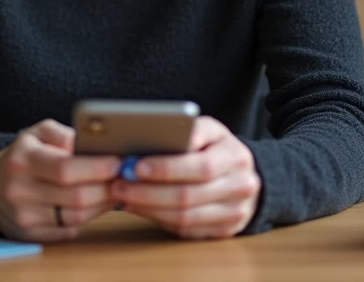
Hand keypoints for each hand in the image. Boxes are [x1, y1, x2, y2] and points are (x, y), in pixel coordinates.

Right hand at [0, 119, 120, 241]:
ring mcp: (24, 217)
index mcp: (22, 160)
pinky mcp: (31, 236)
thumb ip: (62, 134)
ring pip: (76, 217)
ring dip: (103, 204)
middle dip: (107, 187)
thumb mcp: (35, 133)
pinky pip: (70, 230)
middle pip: (75, 197)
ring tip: (115, 189)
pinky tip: (97, 204)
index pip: (65, 169)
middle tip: (124, 177)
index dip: (96, 167)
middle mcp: (20, 191)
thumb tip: (90, 144)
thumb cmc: (22, 156)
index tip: (117, 161)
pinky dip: (89, 217)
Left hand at [110, 116, 260, 238]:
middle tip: (120, 184)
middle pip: (189, 195)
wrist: (243, 176)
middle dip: (148, 191)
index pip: (202, 166)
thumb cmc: (217, 149)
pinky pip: (186, 230)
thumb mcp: (209, 132)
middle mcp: (241, 187)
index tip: (137, 166)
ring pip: (185, 217)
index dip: (167, 168)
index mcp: (236, 157)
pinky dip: (158, 219)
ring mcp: (235, 213)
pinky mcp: (224, 231)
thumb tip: (155, 136)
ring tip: (124, 196)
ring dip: (148, 207)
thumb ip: (189, 132)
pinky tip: (140, 208)